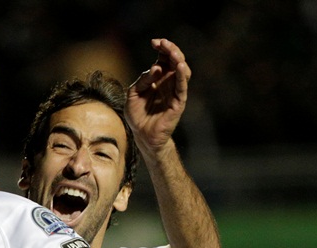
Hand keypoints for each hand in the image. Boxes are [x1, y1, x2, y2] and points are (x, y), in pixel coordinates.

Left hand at [125, 38, 190, 153]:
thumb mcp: (133, 94)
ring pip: (182, 71)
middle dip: (170, 49)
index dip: (161, 48)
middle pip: (174, 61)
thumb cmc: (137, 115)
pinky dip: (182, 76)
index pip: (163, 58)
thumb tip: (156, 67)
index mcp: (157, 78)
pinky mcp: (178, 102)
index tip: (154, 42)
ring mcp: (174, 91)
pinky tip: (180, 66)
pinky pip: (182, 87)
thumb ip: (143, 80)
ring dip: (178, 59)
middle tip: (163, 43)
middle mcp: (168, 82)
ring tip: (173, 53)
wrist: (142, 135)